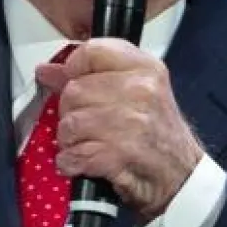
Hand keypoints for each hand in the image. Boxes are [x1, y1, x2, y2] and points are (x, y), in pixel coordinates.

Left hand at [36, 38, 203, 224]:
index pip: (91, 51)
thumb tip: (46, 71)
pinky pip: (71, 154)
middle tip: (89, 123)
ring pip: (69, 123)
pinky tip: (85, 162)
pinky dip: (71, 162)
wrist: (180, 176)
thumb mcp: (136, 91)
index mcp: (145, 68)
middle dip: (72, 111)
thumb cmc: (157, 133)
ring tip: (89, 143)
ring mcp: (128, 123)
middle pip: (73, 90)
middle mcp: (139, 91)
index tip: (75, 81)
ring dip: (71, 140)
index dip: (74, 68)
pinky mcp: (116, 154)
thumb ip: (91, 76)